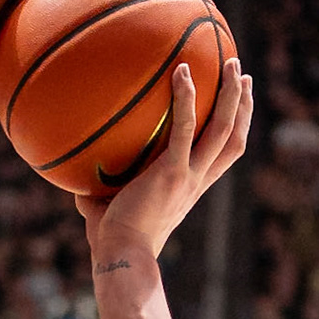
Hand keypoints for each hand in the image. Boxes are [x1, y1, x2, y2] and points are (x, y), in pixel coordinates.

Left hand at [82, 59, 252, 258]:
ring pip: (223, 129)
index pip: (222, 156)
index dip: (235, 129)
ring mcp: (188, 176)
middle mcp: (196, 182)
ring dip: (231, 95)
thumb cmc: (111, 241)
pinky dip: (187, 98)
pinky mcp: (172, 172)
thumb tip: (76, 184)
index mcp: (189, 189)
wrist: (120, 256)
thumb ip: (97, 195)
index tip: (237, 106)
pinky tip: (182, 71)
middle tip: (241, 74)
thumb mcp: (106, 211)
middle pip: (233, 138)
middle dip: (242, 105)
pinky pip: (186, 128)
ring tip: (230, 61)